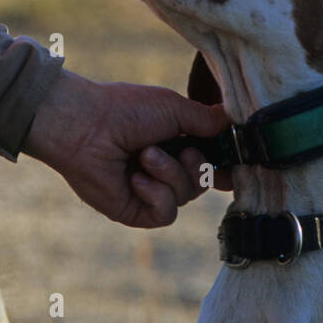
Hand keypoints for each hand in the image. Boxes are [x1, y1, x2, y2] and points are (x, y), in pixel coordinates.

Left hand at [23, 70, 231, 227]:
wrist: (85, 126)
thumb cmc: (125, 110)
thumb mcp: (175, 108)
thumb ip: (209, 120)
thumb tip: (236, 122)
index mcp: (176, 141)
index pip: (212, 160)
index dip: (226, 163)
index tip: (237, 158)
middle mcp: (166, 167)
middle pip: (206, 180)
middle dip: (198, 164)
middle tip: (183, 148)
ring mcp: (150, 190)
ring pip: (187, 196)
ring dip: (170, 173)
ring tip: (145, 155)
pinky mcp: (135, 210)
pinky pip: (166, 214)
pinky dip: (156, 194)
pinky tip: (136, 178)